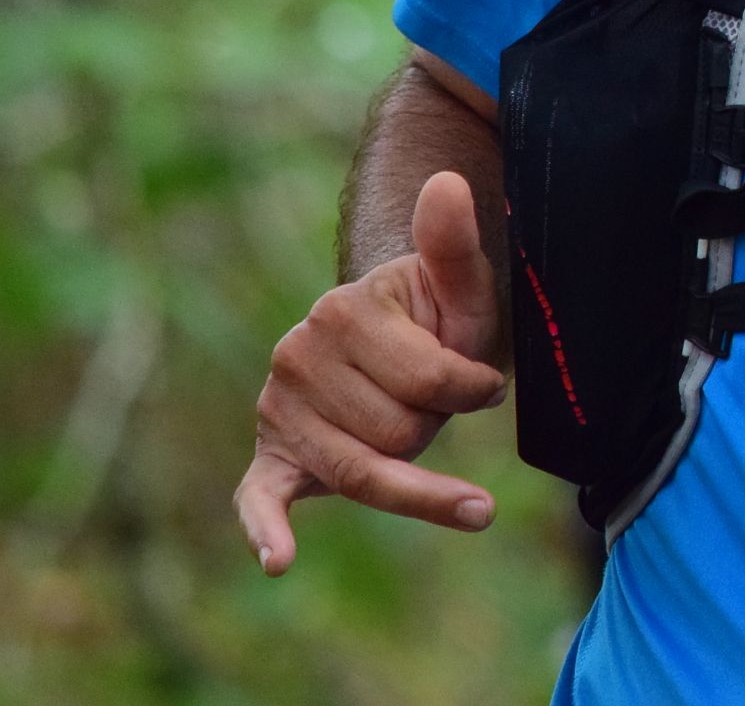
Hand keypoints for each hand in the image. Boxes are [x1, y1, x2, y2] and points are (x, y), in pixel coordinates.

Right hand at [233, 170, 507, 574]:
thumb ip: (452, 242)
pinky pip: (259, 499)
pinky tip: (280, 560)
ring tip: (409, 426)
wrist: (394, 340)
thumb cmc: (437, 317)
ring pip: (366, 472)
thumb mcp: (459, 282)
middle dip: (433, 425)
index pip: (431, 381)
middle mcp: (294, 354)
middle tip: (430, 396)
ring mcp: (277, 409)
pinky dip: (267, 531)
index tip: (485, 380)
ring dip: (407, 464)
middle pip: (398, 433)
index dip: (473, 388)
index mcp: (341, 310)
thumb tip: (448, 183)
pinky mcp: (270, 456)